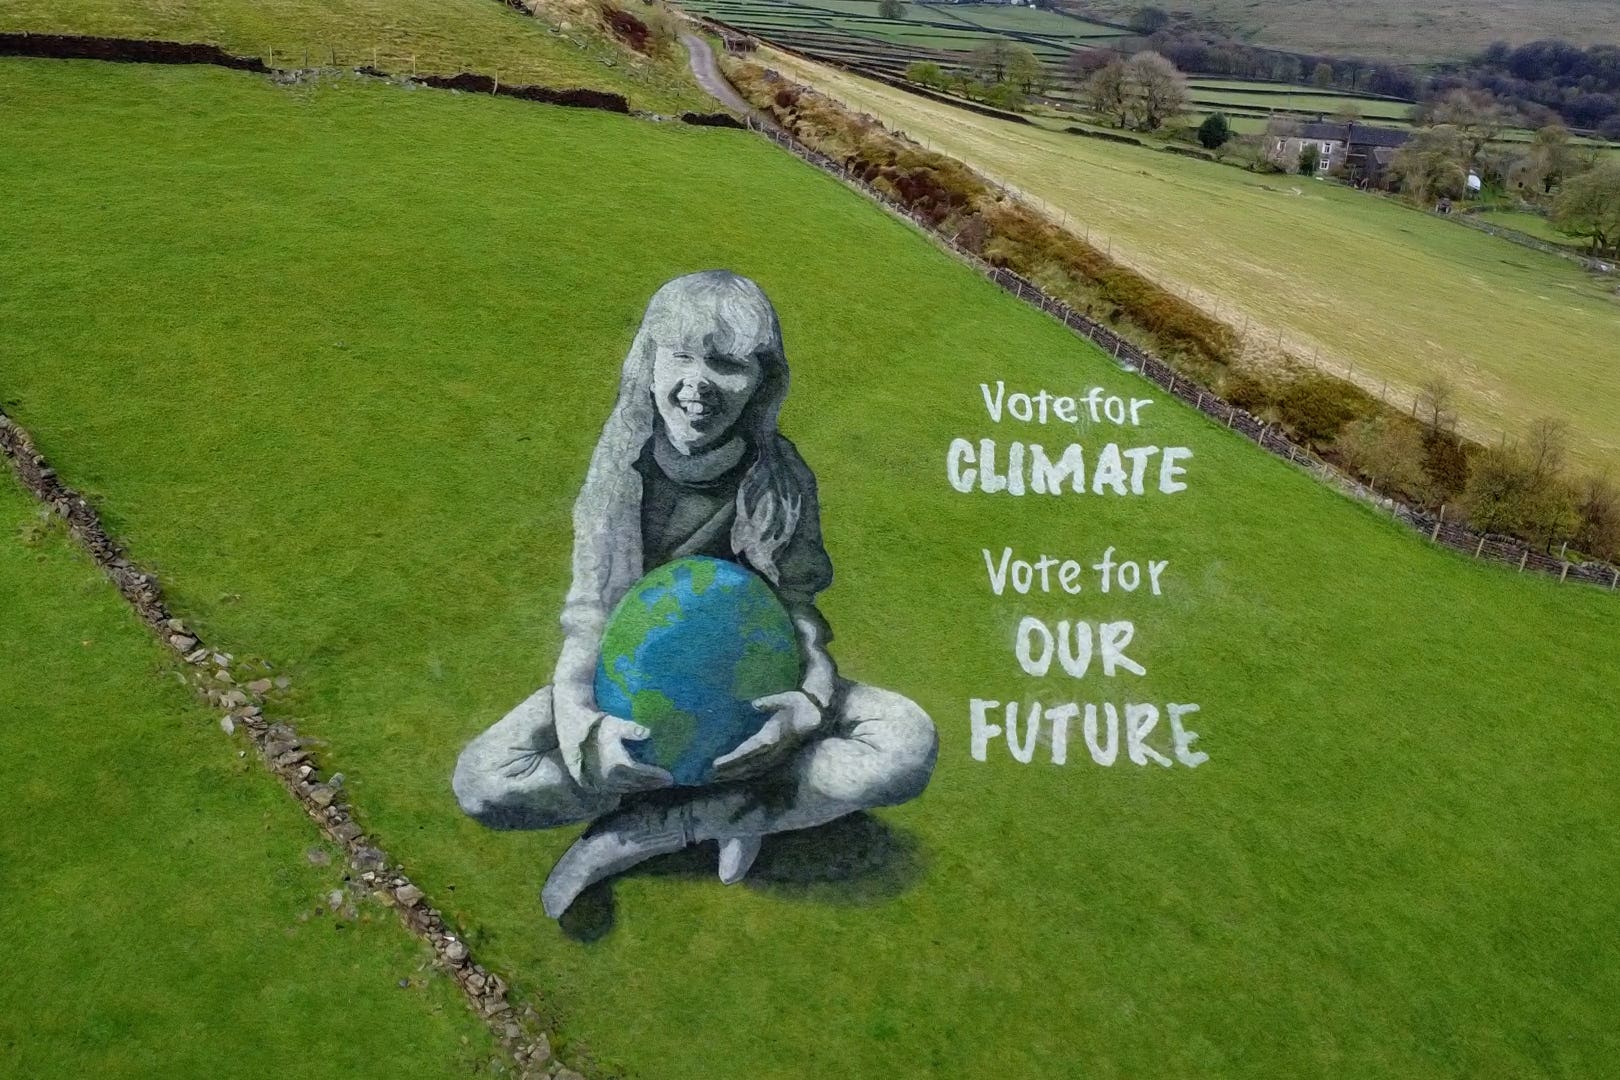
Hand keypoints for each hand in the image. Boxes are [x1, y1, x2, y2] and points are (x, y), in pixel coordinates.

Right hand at [558, 696, 672, 794]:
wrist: (568, 729)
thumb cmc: (592, 723)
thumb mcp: (612, 723)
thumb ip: (630, 729)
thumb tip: (648, 732)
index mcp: (612, 765)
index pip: (639, 774)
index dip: (655, 776)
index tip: (670, 777)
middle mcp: (605, 778)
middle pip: (634, 784)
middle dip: (651, 784)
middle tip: (668, 782)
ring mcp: (596, 782)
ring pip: (624, 789)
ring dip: (640, 787)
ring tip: (656, 784)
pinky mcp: (590, 782)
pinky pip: (613, 789)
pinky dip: (628, 787)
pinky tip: (636, 784)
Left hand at [711, 691, 824, 782]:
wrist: (816, 714)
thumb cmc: (798, 703)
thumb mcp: (785, 699)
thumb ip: (769, 703)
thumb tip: (755, 704)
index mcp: (772, 736)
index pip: (748, 750)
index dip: (733, 759)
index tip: (717, 764)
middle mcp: (773, 749)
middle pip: (748, 764)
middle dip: (730, 770)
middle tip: (711, 774)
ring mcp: (776, 755)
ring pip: (754, 768)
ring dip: (737, 773)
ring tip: (719, 777)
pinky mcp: (778, 756)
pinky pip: (760, 768)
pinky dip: (747, 773)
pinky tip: (737, 775)